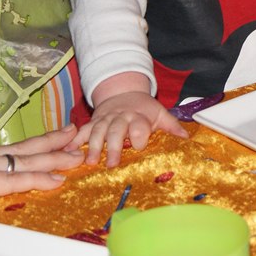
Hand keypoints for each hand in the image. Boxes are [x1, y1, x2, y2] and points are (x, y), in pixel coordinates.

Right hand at [0, 126, 83, 255]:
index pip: (12, 149)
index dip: (36, 144)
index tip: (56, 137)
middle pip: (27, 147)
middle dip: (56, 141)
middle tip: (79, 133)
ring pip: (28, 159)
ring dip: (57, 157)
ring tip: (80, 153)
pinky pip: (16, 180)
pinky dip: (39, 178)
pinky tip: (57, 180)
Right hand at [69, 76, 186, 166]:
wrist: (123, 91)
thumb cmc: (144, 108)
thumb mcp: (160, 113)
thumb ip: (172, 126)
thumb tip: (186, 138)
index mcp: (139, 116)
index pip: (140, 126)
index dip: (140, 135)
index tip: (139, 146)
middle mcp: (121, 117)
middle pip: (116, 131)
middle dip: (113, 146)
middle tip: (111, 164)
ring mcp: (105, 119)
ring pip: (98, 131)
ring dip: (93, 146)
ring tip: (89, 162)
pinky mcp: (93, 121)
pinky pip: (83, 130)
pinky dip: (75, 140)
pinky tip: (68, 151)